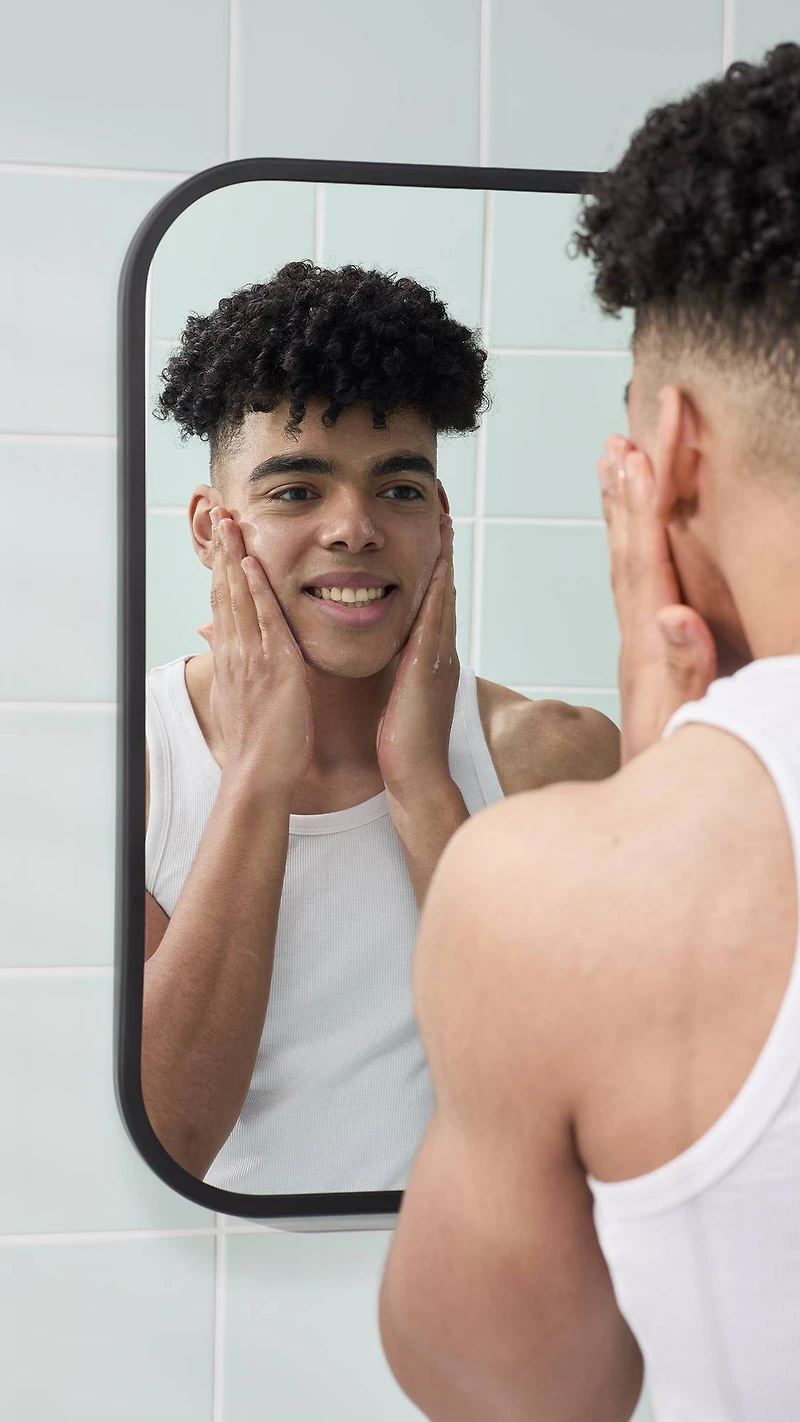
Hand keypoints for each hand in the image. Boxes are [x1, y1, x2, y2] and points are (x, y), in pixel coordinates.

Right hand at [196, 507, 313, 794]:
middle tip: (219, 513)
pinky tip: (253, 562)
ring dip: (234, 557)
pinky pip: (263, 620)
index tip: (220, 541)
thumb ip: (241, 674)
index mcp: (232, 660)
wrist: (258, 774)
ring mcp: (252, 657)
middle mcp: (236, 652)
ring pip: (238, 597)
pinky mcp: (274, 666)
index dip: (221, 570)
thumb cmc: (259, 745)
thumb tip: (235, 659)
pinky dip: (256, 589)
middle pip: (224, 591)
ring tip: (230, 521)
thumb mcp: (243, 703)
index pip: (222, 604)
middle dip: (222, 551)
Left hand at [376, 514, 459, 798]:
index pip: (433, 601)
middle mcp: (440, 651)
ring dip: (444, 557)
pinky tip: (437, 562)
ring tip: (444, 520)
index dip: (434, 566)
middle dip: (444, 550)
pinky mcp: (429, 666)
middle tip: (444, 510)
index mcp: (430, 657)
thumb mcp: (400, 697)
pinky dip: (438, 588)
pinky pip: (435, 618)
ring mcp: (439, 657)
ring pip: (444, 596)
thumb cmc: (403, 744)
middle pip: (444, 589)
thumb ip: (399, 672)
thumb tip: (391, 655)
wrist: (416, 775)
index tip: (431, 533)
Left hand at [598, 437, 717, 762]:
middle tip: (634, 423)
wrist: (648, 823)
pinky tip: (638, 525)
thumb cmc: (674, 777)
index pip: (646, 559)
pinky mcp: (649, 659)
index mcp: (650, 647)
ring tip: (619, 453)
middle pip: (633, 546)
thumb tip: (672, 616)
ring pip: (631, 561)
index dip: (644, 503)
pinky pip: (640, 583)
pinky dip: (637, 544)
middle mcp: (640, 639)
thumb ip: (686, 671)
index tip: (640, 448)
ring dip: (627, 506)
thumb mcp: (687, 725)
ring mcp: (642, 647)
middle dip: (636, 482)